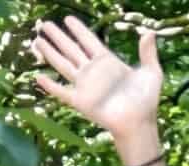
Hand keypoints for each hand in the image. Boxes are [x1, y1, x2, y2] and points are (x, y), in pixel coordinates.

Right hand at [31, 17, 161, 145]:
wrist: (139, 123)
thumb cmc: (146, 101)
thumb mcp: (152, 72)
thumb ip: (148, 52)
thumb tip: (149, 32)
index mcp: (107, 61)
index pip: (88, 40)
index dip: (78, 30)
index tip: (67, 19)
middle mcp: (93, 71)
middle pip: (70, 49)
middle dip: (57, 36)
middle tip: (44, 24)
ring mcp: (85, 86)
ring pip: (62, 65)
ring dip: (49, 53)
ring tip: (37, 40)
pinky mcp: (81, 101)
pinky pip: (62, 92)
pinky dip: (50, 86)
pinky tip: (38, 77)